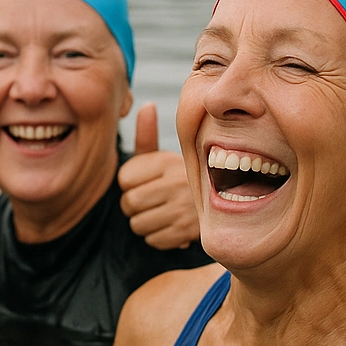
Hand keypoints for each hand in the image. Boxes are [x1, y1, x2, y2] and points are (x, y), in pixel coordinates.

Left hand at [118, 103, 198, 248]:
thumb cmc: (179, 178)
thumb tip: (146, 105)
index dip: (128, 184)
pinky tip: (169, 226)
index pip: (123, 179)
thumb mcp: (163, 155)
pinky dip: (156, 237)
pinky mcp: (187, 233)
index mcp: (167, 161)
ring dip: (144, 223)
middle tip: (149, 201)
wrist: (221, 203)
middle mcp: (177, 183)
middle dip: (133, 205)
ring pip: (137, 225)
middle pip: (129, 203)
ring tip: (160, 212)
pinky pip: (152, 240)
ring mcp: (183, 209)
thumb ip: (147, 135)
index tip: (143, 182)